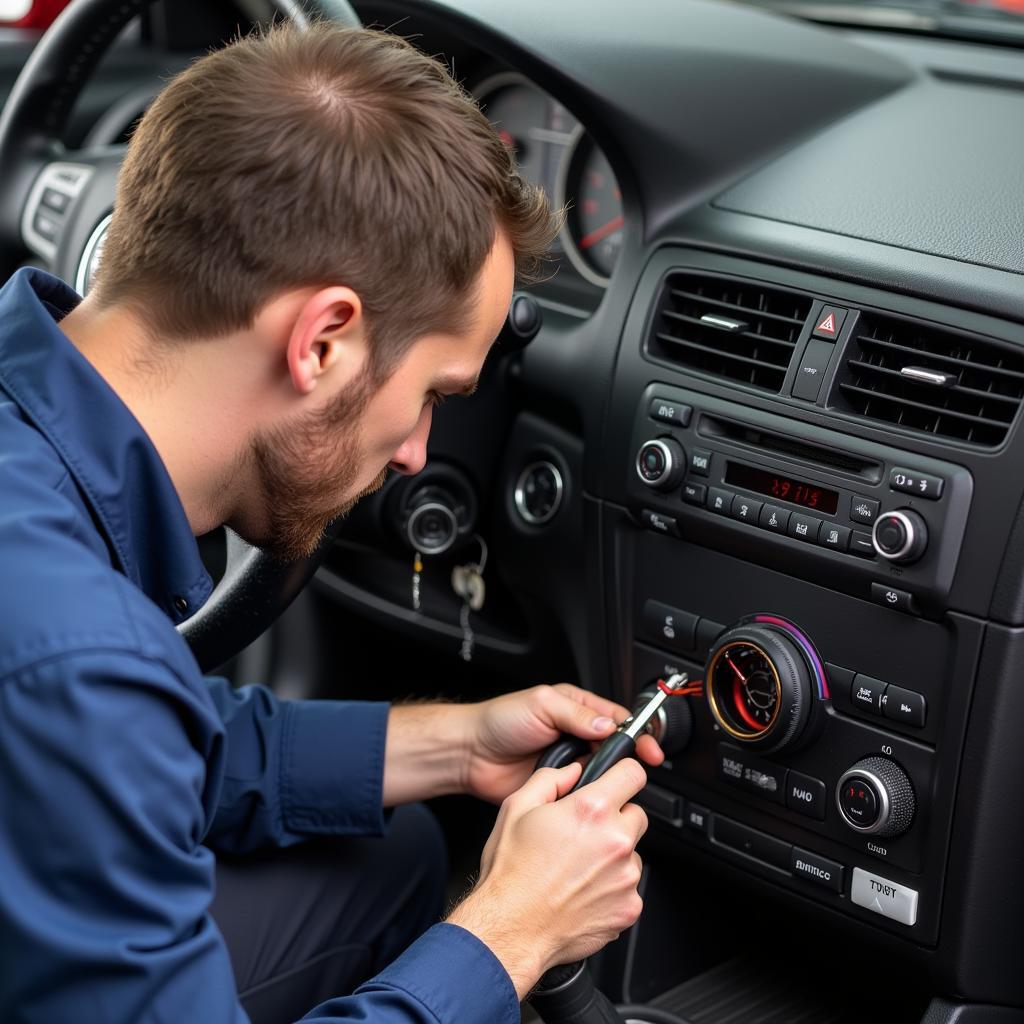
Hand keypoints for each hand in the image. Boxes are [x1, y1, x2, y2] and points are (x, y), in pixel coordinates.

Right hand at [447, 758, 648, 999]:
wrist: (510, 928)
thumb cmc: (511, 872)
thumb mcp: (517, 807)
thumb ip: (550, 778)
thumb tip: (572, 770)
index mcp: (591, 810)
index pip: (633, 774)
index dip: (624, 774)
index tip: (619, 781)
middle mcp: (615, 841)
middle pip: (636, 815)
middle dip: (615, 819)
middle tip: (585, 833)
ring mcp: (626, 877)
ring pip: (633, 853)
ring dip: (614, 855)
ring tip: (578, 868)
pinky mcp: (629, 907)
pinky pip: (629, 887)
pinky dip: (612, 888)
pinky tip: (583, 890)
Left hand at [462, 683, 663, 804]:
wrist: (472, 754)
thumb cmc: (499, 722)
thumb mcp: (541, 706)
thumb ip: (577, 715)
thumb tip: (608, 724)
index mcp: (574, 708)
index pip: (616, 718)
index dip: (635, 733)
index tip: (649, 747)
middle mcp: (574, 733)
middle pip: (613, 746)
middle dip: (627, 758)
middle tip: (639, 770)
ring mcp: (568, 761)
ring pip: (600, 771)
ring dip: (606, 777)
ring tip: (614, 784)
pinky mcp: (559, 785)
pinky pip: (582, 791)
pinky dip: (589, 794)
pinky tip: (592, 796)